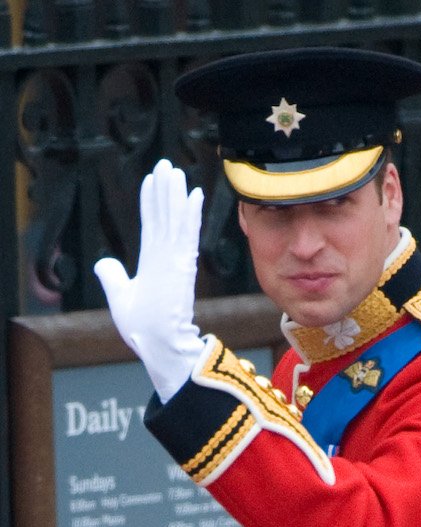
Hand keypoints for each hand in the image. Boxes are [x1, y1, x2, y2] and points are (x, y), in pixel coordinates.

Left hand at [94, 159, 205, 401]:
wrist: (157, 343)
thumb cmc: (142, 328)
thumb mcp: (120, 297)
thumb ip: (113, 277)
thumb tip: (104, 262)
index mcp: (154, 264)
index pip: (152, 225)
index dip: (151, 202)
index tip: (152, 180)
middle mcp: (167, 258)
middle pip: (165, 216)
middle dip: (165, 190)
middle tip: (167, 165)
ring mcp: (176, 260)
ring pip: (175, 219)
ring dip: (176, 194)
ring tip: (176, 170)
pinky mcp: (182, 264)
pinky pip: (185, 233)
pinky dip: (189, 213)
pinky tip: (192, 194)